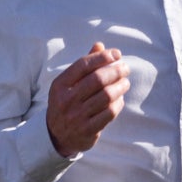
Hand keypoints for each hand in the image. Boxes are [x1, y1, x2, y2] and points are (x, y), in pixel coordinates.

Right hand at [46, 43, 129, 157]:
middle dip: (115, 71)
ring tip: (125, 83)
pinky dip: (118, 103)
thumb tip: (100, 45)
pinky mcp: (87, 130)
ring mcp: (76, 116)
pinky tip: (119, 99)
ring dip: (120, 87)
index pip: (83, 65)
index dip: (102, 57)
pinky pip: (109, 113)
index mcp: (60, 85)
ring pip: (106, 96)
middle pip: (97, 79)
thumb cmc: (66, 103)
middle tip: (125, 68)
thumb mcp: (68, 84)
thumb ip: (84, 66)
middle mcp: (66, 100)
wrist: (56, 136)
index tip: (117, 54)